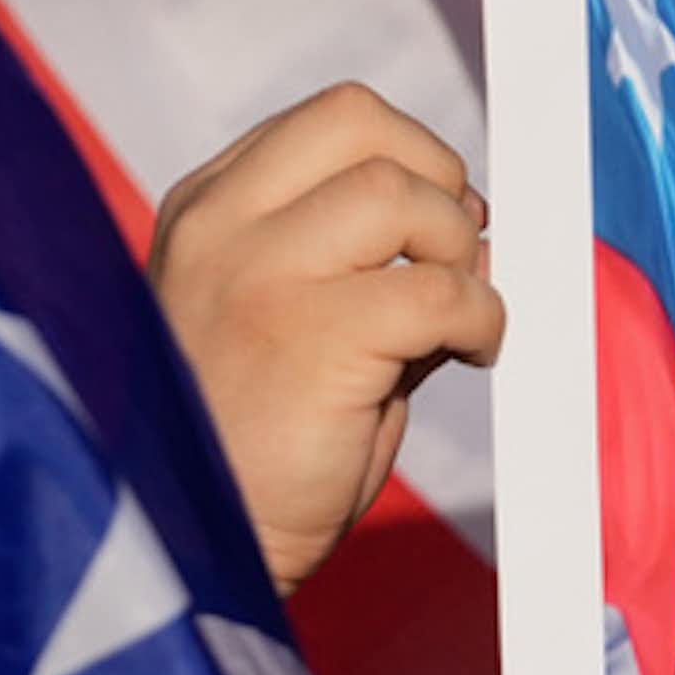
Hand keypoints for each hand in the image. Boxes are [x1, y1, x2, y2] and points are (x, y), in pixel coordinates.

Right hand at [147, 84, 502, 592]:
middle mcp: (221, 228)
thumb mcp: (289, 320)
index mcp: (207, 212)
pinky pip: (437, 290)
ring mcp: (258, 276)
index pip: (331, 121)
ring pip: (401, 194)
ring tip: (457, 315)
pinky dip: (480, 317)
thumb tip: (474, 222)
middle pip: (362, 122)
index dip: (409, 155)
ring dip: (458, 250)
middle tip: (451, 256)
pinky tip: (470, 353)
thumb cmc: (250, 446)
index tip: (434, 219)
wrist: (194, 553)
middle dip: (437, 178)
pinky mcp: (311, 338)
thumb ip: (361, 261)